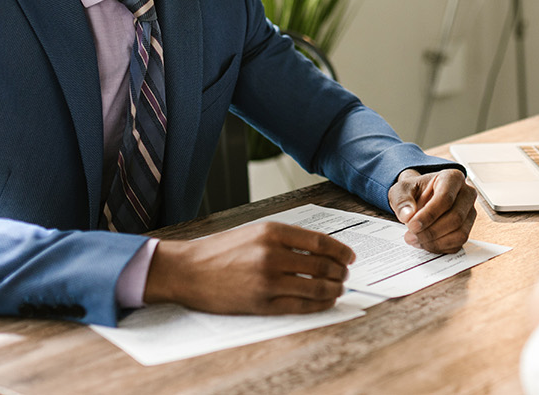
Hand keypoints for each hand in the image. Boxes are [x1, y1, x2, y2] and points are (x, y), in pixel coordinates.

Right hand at [143, 222, 354, 313]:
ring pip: (316, 287)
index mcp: (272, 232)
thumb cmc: (221, 250)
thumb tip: (321, 249)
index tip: (350, 256)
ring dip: (334, 289)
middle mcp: (272, 255)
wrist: (188, 270)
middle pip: (322, 265)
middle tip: (346, 274)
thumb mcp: (254, 232)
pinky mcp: (262, 303)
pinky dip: (319, 304)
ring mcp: (268, 281)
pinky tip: (325, 301)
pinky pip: (301, 306)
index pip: (320, 242)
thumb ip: (286, 238)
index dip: (341, 251)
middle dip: (340, 272)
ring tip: (338, 288)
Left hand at [388, 168, 477, 252]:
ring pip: (460, 233)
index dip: (429, 215)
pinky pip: (458, 243)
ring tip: (416, 240)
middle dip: (431, 231)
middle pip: (456, 218)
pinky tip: (425, 243)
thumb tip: (407, 215)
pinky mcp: (468, 228)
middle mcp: (467, 194)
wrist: (420, 198)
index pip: (446, 198)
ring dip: (436, 242)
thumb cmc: (414, 191)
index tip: (411, 225)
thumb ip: (402, 200)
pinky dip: (440, 247)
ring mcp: (470, 212)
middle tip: (410, 236)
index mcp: (452, 178)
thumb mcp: (401, 190)